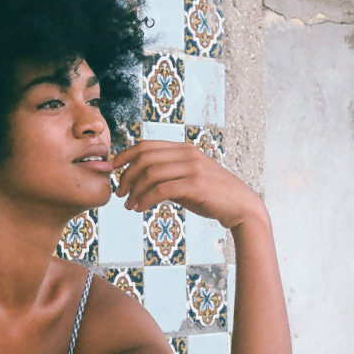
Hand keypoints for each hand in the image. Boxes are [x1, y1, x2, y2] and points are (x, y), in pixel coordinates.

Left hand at [113, 140, 265, 230]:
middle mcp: (187, 154)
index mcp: (183, 149)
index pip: (146, 145)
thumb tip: (141, 184)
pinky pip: (161, 190)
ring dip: (134, 190)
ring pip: (150, 174)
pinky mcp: (195, 185)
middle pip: (144, 158)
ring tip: (129, 205)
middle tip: (119, 193)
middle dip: (126, 176)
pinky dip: (145, 199)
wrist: (241, 207)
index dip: (125, 155)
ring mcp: (192, 168)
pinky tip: (140, 208)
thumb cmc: (212, 196)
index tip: (112, 169)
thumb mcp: (187, 182)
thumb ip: (167, 178)